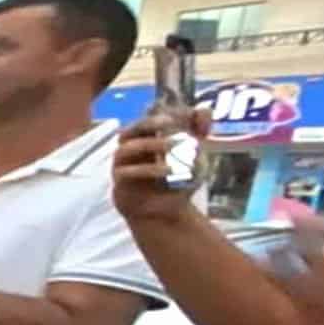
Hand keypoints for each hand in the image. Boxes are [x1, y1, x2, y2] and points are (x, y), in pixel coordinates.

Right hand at [111, 108, 210, 223]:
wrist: (162, 214)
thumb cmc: (175, 181)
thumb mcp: (195, 155)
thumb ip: (198, 133)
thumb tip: (204, 110)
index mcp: (145, 138)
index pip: (151, 118)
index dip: (168, 113)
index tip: (188, 115)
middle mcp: (130, 148)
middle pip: (133, 128)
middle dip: (150, 123)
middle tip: (171, 122)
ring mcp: (121, 165)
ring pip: (128, 147)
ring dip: (151, 144)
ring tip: (175, 146)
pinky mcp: (119, 183)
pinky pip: (127, 172)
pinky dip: (148, 169)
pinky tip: (169, 170)